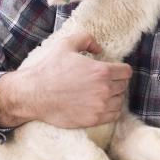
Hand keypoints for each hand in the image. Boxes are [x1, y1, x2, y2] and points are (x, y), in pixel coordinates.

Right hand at [0, 31, 132, 128]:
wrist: (33, 95)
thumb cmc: (49, 69)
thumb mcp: (66, 45)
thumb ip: (87, 39)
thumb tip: (99, 49)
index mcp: (101, 71)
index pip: (126, 72)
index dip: (120, 70)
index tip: (113, 71)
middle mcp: (104, 89)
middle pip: (124, 86)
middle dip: (116, 82)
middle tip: (105, 82)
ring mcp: (100, 106)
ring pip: (120, 101)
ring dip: (115, 96)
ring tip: (103, 93)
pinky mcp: (93, 119)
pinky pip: (114, 115)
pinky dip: (111, 110)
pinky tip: (102, 105)